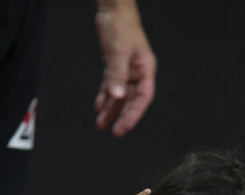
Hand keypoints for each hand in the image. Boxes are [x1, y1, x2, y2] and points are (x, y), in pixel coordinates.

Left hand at [94, 2, 156, 135]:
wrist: (113, 8)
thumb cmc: (121, 26)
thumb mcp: (118, 52)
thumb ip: (116, 75)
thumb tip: (116, 97)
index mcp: (145, 69)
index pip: (142, 98)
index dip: (134, 114)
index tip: (123, 127)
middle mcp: (138, 71)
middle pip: (131, 99)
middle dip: (122, 115)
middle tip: (114, 131)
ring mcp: (126, 69)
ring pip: (120, 94)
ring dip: (111, 109)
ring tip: (101, 124)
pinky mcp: (115, 64)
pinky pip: (112, 85)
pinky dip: (105, 96)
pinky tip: (99, 107)